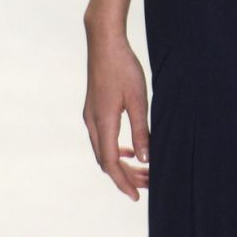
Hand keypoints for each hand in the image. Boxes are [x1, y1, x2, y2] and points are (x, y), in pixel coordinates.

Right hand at [83, 29, 149, 200]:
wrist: (104, 41)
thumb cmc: (123, 66)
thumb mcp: (139, 99)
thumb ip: (141, 130)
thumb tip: (145, 158)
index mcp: (103, 122)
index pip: (111, 163)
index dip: (124, 182)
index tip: (137, 195)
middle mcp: (92, 123)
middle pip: (106, 161)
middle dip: (125, 176)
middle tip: (146, 183)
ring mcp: (90, 115)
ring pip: (104, 151)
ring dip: (121, 163)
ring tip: (140, 170)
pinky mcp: (93, 108)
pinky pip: (103, 138)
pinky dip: (116, 149)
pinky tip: (129, 149)